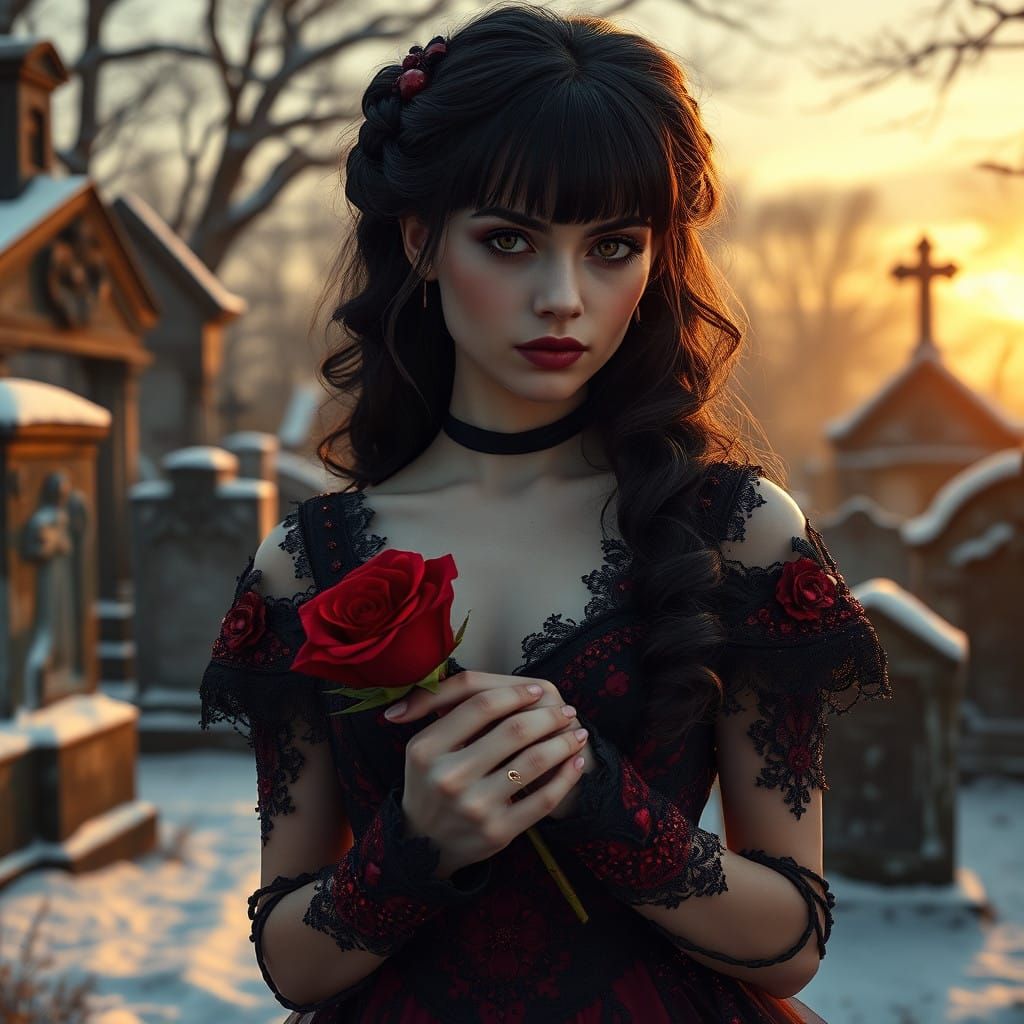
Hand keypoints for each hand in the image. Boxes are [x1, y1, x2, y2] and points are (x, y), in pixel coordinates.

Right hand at [385, 671, 593, 875]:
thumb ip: (450, 712)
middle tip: (566, 710)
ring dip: (564, 742)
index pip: (480, 705)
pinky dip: (565, 776)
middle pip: (513, 729)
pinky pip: (543, 798)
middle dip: (548, 715)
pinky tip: (575, 763)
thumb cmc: (429, 784)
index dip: (515, 693)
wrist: (423, 847)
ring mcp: (474, 806)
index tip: (536, 690)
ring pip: (534, 761)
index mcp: (426, 748)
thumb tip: (494, 685)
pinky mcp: (497, 831)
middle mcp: (449, 777)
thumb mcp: (424, 748)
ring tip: (577, 733)